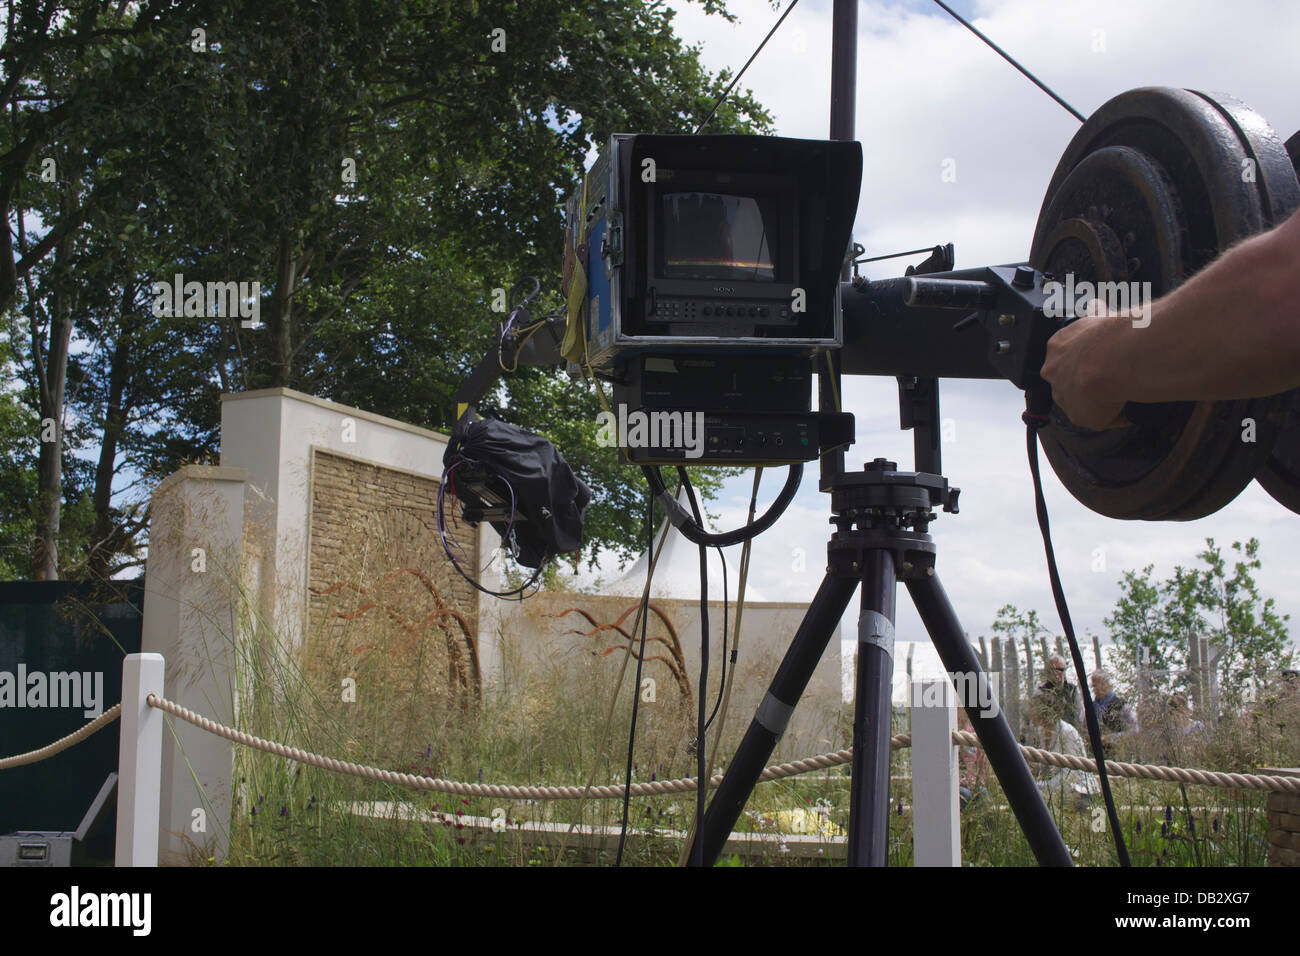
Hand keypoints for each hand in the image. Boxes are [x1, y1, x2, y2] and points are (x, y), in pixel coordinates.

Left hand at [1039, 301, 1131, 429]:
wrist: (1116, 357)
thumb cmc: (1112, 334)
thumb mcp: (1102, 315)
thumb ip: (1097, 314)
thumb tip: (1097, 305)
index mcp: (1058, 346)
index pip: (1065, 358)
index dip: (1085, 361)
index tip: (1100, 361)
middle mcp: (1054, 372)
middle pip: (1068, 382)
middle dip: (1087, 382)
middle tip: (1112, 377)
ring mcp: (1064, 396)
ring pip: (1082, 402)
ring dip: (1101, 399)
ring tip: (1122, 390)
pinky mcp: (1080, 416)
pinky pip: (1102, 419)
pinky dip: (1117, 414)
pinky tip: (1129, 402)